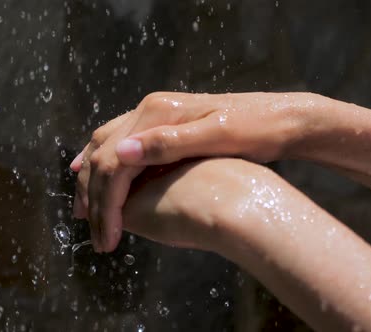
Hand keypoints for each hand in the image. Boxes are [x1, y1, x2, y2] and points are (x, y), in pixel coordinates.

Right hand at [72, 92, 319, 251]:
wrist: (284, 118)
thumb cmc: (257, 130)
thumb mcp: (218, 137)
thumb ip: (170, 144)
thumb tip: (122, 152)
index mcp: (158, 113)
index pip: (113, 160)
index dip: (105, 200)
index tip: (106, 235)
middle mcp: (151, 109)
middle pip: (103, 150)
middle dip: (91, 190)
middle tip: (87, 226)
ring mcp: (158, 114)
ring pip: (107, 144)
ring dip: (92, 176)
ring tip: (85, 207)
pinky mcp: (167, 124)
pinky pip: (123, 143)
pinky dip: (108, 163)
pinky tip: (106, 178)